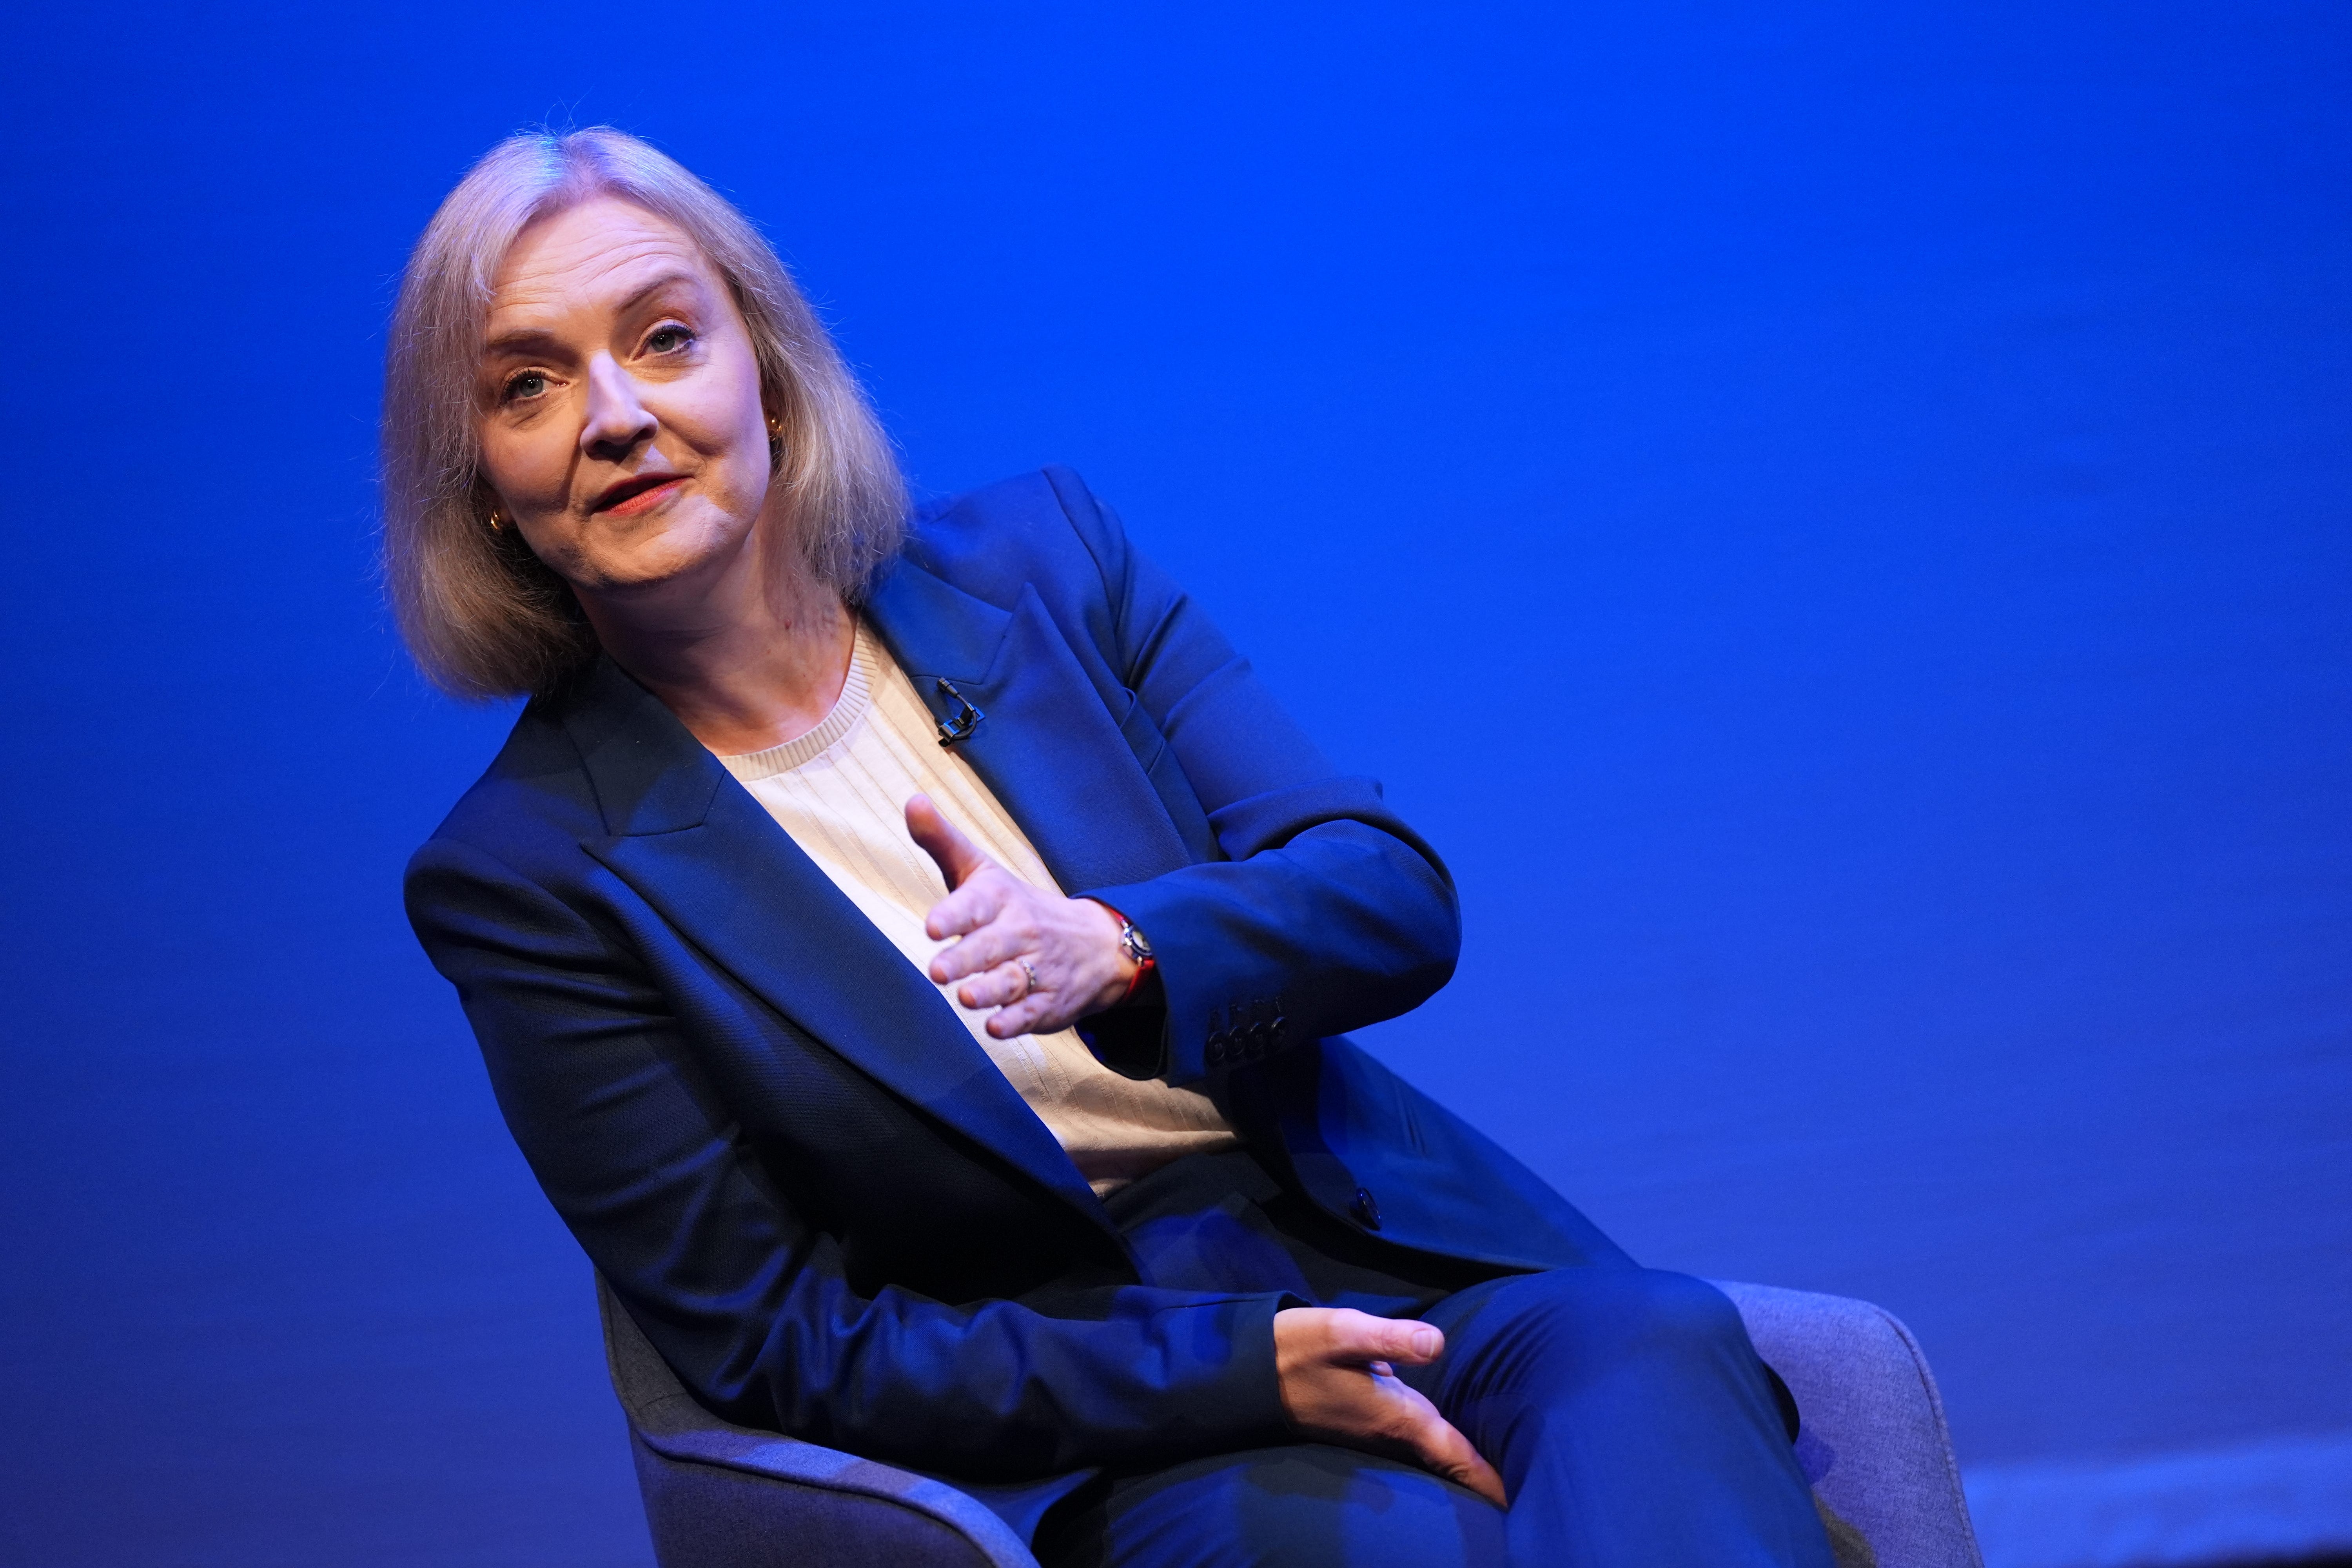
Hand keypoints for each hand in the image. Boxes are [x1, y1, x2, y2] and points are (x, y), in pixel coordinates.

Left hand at [907, 794, 1137, 1036]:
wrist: (1096, 943)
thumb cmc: (1019, 905)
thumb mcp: (983, 870)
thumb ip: (943, 841)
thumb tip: (912, 801)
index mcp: (1000, 899)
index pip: (976, 904)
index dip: (955, 915)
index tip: (933, 926)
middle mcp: (1021, 933)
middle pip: (991, 947)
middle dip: (967, 959)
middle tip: (937, 970)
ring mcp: (1037, 969)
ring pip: (1011, 981)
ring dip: (989, 991)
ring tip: (966, 997)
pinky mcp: (1048, 1003)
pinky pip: (1032, 1013)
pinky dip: (1015, 1021)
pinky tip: (996, 1028)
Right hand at [1273, 1307, 1505, 1506]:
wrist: (1251, 1371)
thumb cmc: (1299, 1349)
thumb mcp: (1343, 1332)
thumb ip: (1391, 1338)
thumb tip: (1437, 1344)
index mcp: (1394, 1416)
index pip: (1453, 1453)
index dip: (1486, 1477)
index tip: (1517, 1500)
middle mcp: (1389, 1432)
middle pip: (1448, 1458)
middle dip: (1483, 1474)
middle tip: (1522, 1488)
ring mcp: (1375, 1431)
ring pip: (1430, 1450)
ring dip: (1461, 1460)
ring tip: (1498, 1469)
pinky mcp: (1364, 1422)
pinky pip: (1412, 1440)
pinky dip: (1436, 1445)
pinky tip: (1448, 1438)